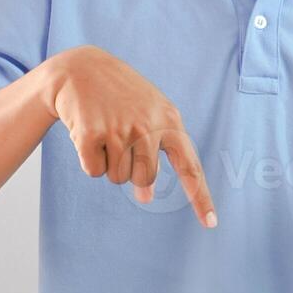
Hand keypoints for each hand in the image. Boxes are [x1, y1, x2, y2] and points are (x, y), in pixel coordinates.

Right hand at [48, 45, 216, 227]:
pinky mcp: (90, 135)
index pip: (189, 167)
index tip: (212, 223)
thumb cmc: (122, 97)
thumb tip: (146, 197)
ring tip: (106, 130)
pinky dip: (89, 159)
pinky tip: (89, 132)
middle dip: (130, 169)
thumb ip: (155, 154)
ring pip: (117, 178)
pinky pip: (94, 171)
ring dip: (109, 162)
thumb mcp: (149, 114)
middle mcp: (147, 127)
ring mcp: (119, 130)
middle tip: (121, 138)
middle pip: (143, 180)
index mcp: (169, 121)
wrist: (81, 69)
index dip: (200, 197)